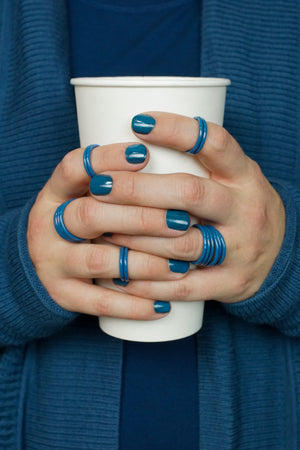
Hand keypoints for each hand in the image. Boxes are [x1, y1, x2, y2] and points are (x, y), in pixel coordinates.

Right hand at [27, 142, 189, 318]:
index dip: (106, 159)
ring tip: (182, 265)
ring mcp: (53, 262)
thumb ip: (112, 181)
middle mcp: (48, 226)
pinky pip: (99, 303)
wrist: (42, 261)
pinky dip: (133, 307)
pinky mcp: (62, 294)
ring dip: (144, 263)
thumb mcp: (82, 193)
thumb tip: (167, 160)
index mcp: (55, 193)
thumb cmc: (78, 220)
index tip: (145, 154)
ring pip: (98, 261)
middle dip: (139, 218)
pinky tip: (163, 307)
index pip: (72, 168)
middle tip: (182, 221)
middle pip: (89, 215)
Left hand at [99, 111, 285, 303]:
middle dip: (138, 189)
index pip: (216, 143)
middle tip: (100, 185)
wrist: (282, 252)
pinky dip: (147, 281)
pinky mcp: (231, 283)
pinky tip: (120, 273)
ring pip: (182, 244)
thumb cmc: (240, 206)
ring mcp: (240, 250)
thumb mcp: (233, 176)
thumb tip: (133, 145)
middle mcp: (246, 210)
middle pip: (190, 193)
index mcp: (245, 176)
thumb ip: (198, 163)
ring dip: (136, 237)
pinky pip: (183, 286)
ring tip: (101, 229)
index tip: (137, 123)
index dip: (176, 130)